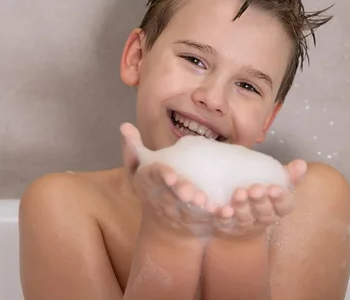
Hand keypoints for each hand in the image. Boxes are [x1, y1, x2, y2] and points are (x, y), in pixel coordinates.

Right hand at [120, 123, 216, 237]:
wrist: (163, 226)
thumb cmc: (151, 188)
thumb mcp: (137, 169)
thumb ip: (132, 148)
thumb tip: (124, 125)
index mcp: (148, 185)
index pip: (153, 178)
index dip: (161, 176)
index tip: (171, 175)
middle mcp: (162, 201)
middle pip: (172, 196)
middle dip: (180, 193)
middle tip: (191, 191)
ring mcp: (180, 214)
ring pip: (189, 211)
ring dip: (198, 208)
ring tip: (206, 202)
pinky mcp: (196, 222)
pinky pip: (207, 221)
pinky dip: (216, 217)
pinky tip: (225, 211)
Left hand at [211, 159, 306, 239]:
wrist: (240, 218)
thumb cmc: (262, 196)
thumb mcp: (277, 185)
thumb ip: (289, 175)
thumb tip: (301, 163)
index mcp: (277, 209)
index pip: (284, 207)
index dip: (280, 199)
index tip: (275, 188)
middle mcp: (262, 220)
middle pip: (264, 213)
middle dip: (260, 201)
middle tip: (255, 189)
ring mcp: (244, 225)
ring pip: (244, 218)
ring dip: (241, 207)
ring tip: (238, 193)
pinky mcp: (227, 227)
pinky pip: (223, 223)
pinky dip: (222, 216)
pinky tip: (218, 207)